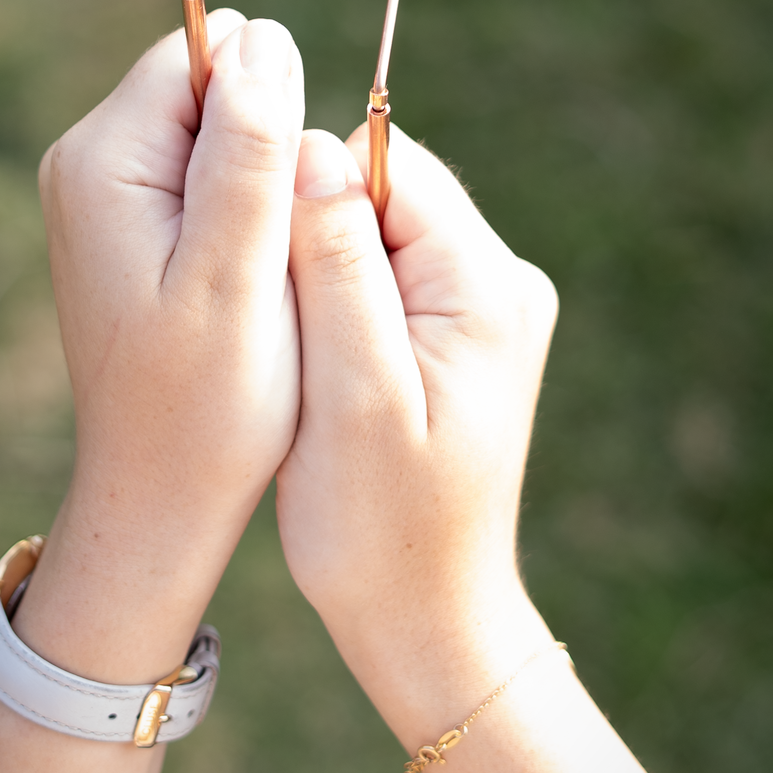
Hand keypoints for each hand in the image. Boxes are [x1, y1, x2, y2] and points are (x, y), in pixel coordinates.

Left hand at [12, 9, 303, 683]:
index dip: (267, 113)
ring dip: (258, 192)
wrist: (159, 500)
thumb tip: (264, 37)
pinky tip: (242, 293)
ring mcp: (100, 195)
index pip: (206, 56)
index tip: (277, 209)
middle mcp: (86, 162)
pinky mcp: (126, 227)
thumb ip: (250, 149)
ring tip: (255, 284)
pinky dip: (241, 221)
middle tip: (268, 258)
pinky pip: (205, 178)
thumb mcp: (240, 271)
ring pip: (216, 135)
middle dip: (262, 151)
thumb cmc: (207, 403)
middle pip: (208, 88)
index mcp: (102, 160)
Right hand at [275, 123, 558, 742]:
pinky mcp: (466, 337)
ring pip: (381, 232)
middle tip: (282, 328)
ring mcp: (489, 308)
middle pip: (385, 191)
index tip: (269, 271)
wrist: (429, 624)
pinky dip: (345, 306)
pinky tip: (321, 370)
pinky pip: (391, 277)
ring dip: (328, 274)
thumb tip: (311, 148)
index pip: (386, 164)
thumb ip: (338, 267)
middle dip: (319, 236)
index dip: (311, 195)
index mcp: (484, 283)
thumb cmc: (379, 528)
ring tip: (302, 360)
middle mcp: (503, 280)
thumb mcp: (349, 395)